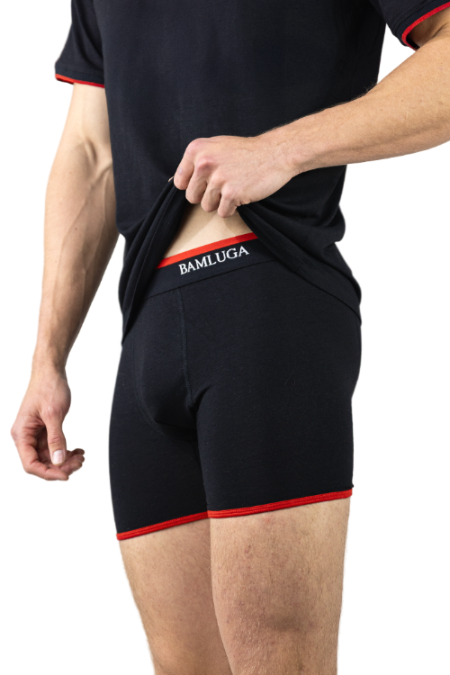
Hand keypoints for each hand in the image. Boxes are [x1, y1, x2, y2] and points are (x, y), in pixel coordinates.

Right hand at [11, 368, 84, 480]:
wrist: (51, 372)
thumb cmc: (48, 387)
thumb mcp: (54, 414)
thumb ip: (56, 438)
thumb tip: (58, 461)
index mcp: (21, 434)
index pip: (30, 464)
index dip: (48, 473)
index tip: (66, 475)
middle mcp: (26, 436)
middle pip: (41, 462)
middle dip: (61, 465)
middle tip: (79, 462)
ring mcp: (35, 434)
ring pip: (50, 457)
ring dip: (65, 459)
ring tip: (81, 456)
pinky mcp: (45, 430)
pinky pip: (54, 447)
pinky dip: (66, 450)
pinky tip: (78, 450)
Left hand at [173, 130, 297, 217]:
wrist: (276, 153)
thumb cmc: (245, 152)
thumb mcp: (216, 147)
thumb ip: (196, 161)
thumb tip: (176, 183)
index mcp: (197, 150)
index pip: (179, 182)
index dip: (194, 186)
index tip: (207, 182)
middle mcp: (204, 163)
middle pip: (192, 197)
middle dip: (206, 196)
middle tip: (223, 186)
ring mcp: (218, 179)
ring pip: (207, 207)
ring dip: (220, 203)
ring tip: (234, 187)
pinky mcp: (232, 193)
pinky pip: (222, 213)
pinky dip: (232, 208)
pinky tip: (242, 193)